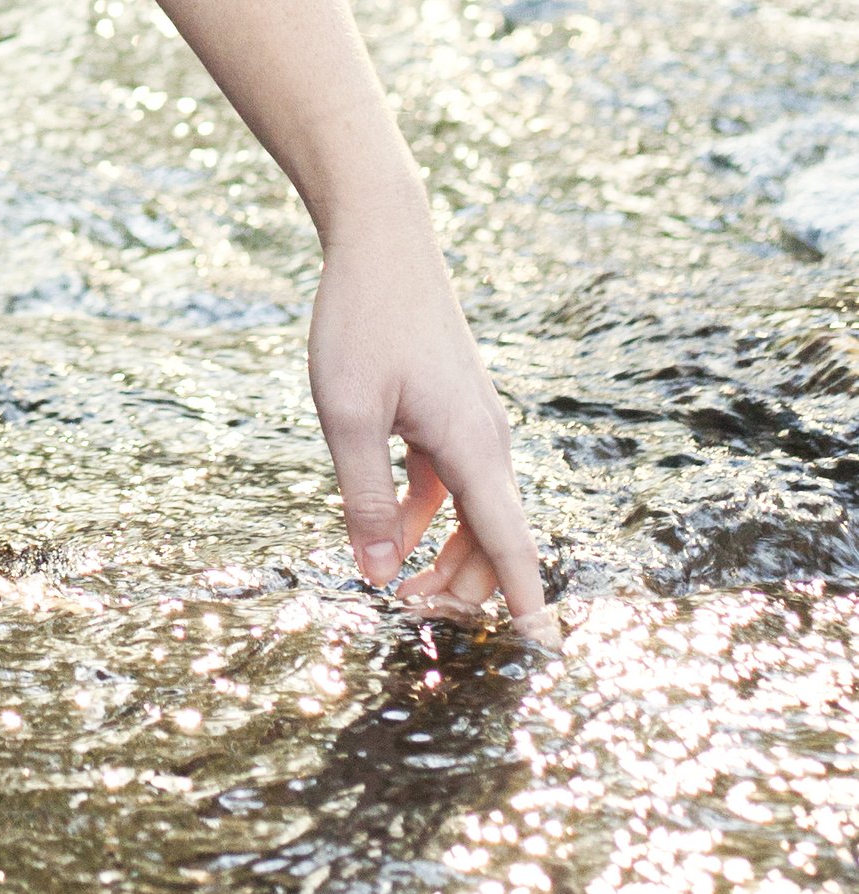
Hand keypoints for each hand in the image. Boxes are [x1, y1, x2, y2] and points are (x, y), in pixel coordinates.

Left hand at [308, 208, 553, 639]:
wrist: (382, 240)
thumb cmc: (363, 321)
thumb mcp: (348, 414)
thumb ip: (362, 497)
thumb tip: (377, 574)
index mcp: (473, 448)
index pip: (511, 547)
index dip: (527, 604)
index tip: (546, 654)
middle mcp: (486, 441)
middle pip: (493, 543)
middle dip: (461, 590)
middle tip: (407, 615)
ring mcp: (471, 424)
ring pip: (473, 515)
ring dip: (442, 555)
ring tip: (392, 585)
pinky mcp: (450, 410)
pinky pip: (450, 483)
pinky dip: (424, 513)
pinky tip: (382, 526)